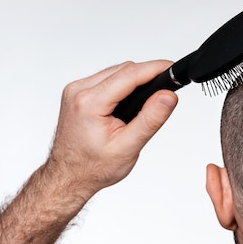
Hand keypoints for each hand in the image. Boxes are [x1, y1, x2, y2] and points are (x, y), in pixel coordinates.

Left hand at [46, 60, 178, 199]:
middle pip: (123, 70)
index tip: (172, 67)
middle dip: (147, 76)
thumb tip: (168, 97)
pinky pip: (106, 79)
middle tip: (166, 90)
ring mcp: (75, 91)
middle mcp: (78, 91)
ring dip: (134, 80)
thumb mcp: (129, 146)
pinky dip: (122, 85)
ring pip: (115, 72)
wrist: (70, 176)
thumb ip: (150, 119)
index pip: (129, 75)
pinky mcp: (77, 93)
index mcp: (89, 103)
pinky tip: (130, 101)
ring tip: (149, 99)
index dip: (155, 68)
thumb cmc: (94, 167)